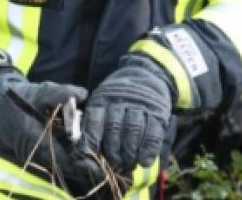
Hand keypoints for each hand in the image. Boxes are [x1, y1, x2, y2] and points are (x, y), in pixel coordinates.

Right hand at [0, 71, 87, 171]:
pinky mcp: (31, 153)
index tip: (91, 142)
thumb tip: (84, 94)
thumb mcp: (42, 91)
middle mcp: (34, 152)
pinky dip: (61, 149)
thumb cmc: (19, 98)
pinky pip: (50, 157)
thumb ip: (62, 93)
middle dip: (77, 153)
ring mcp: (31, 155)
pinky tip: (68, 136)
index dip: (80, 154)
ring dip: (69, 151)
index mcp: (36, 138)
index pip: (63, 158)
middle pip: (63, 163)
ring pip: (57, 161)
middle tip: (89, 138)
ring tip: (80, 136)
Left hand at [78, 57, 172, 172]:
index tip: (91, 159)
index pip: (93, 122)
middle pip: (114, 129)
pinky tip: (144, 161)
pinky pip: (153, 133)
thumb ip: (93, 125)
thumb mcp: (101, 103)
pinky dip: (148, 150)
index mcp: (101, 100)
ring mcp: (140, 105)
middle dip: (113, 152)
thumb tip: (84, 155)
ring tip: (128, 164)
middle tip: (115, 165)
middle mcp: (120, 100)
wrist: (146, 75)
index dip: (91, 143)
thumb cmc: (117, 99)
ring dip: (130, 153)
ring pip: (133, 131)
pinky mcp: (158, 112)